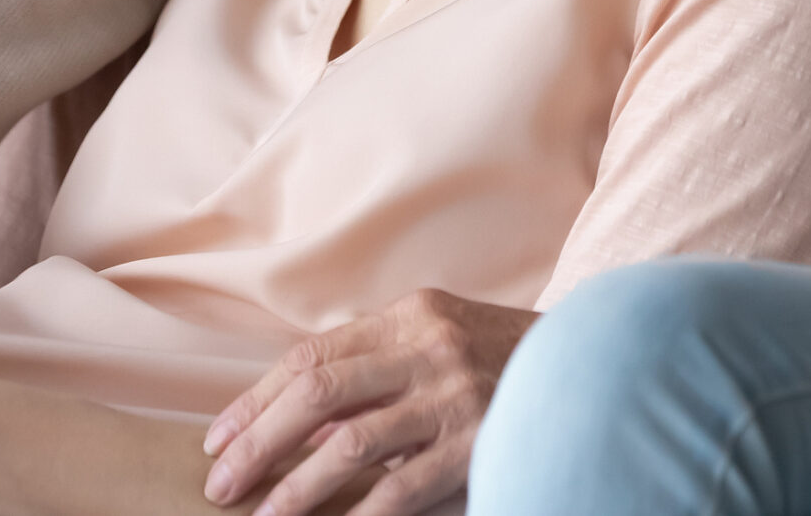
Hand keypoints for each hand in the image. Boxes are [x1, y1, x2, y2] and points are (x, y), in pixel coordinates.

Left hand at [202, 289, 536, 515]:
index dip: (256, 400)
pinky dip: (361, 515)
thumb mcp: (436, 343)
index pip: (312, 356)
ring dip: (297, 487)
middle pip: (319, 392)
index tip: (218, 440)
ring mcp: (456, 396)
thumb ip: (374, 370)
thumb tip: (296, 423)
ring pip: (351, 444)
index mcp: (411, 315)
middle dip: (259, 441)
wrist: (592, 369)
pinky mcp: (481, 444)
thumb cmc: (499, 361)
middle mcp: (430, 348)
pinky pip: (404, 490)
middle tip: (221, 483)